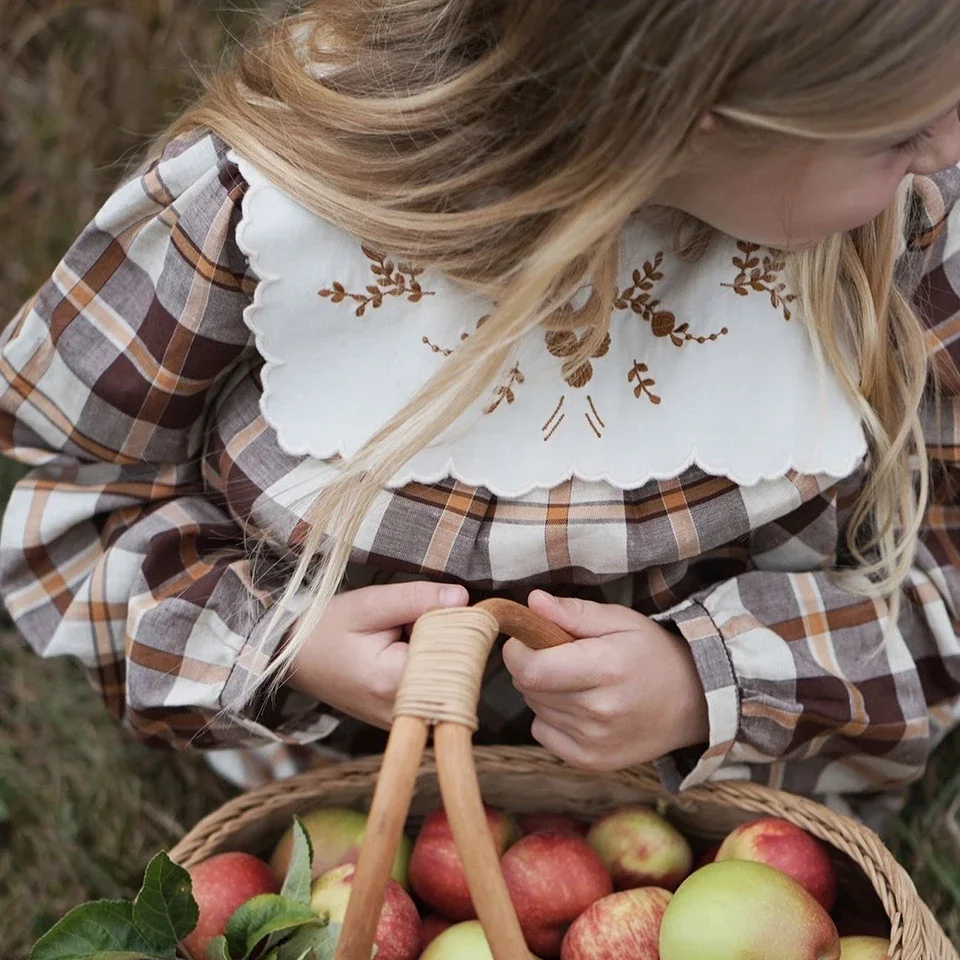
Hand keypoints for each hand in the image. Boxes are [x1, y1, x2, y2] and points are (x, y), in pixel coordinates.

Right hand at [287, 581, 468, 727]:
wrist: (292, 660)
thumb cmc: (325, 629)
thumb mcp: (368, 604)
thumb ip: (416, 599)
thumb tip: (464, 598)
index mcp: (394, 683)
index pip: (455, 649)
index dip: (456, 621)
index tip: (442, 604)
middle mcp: (404, 712)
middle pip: (457, 666)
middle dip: (446, 636)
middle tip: (410, 620)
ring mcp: (405, 721)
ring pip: (450, 677)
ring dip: (438, 650)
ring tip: (402, 636)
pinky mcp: (405, 719)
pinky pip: (436, 687)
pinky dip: (429, 665)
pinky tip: (403, 652)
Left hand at [502, 591, 708, 771]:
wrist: (692, 702)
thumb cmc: (652, 654)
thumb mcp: (619, 620)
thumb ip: (573, 612)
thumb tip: (532, 602)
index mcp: (606, 668)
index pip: (531, 669)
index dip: (517, 651)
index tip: (528, 639)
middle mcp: (599, 710)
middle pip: (528, 687)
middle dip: (533, 665)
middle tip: (561, 656)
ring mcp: (595, 741)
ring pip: (534, 708)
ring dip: (544, 691)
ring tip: (578, 681)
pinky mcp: (591, 760)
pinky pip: (543, 733)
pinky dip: (551, 718)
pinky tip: (580, 706)